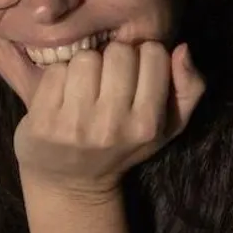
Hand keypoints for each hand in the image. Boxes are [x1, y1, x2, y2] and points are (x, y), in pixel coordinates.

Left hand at [14, 41, 203, 199]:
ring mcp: (74, 125)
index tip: (134, 75)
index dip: (143, 57)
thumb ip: (189, 89)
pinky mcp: (43, 122)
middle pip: (118, 52)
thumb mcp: (167, 127)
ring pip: (86, 58)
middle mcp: (111, 126)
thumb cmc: (122, 147)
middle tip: (106, 80)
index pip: (154, 54)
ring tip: (84, 87)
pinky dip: (58, 77)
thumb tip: (182, 49)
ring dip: (85, 66)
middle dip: (113, 59)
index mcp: (147, 125)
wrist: (70, 184)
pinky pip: (56, 72)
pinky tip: (62, 96)